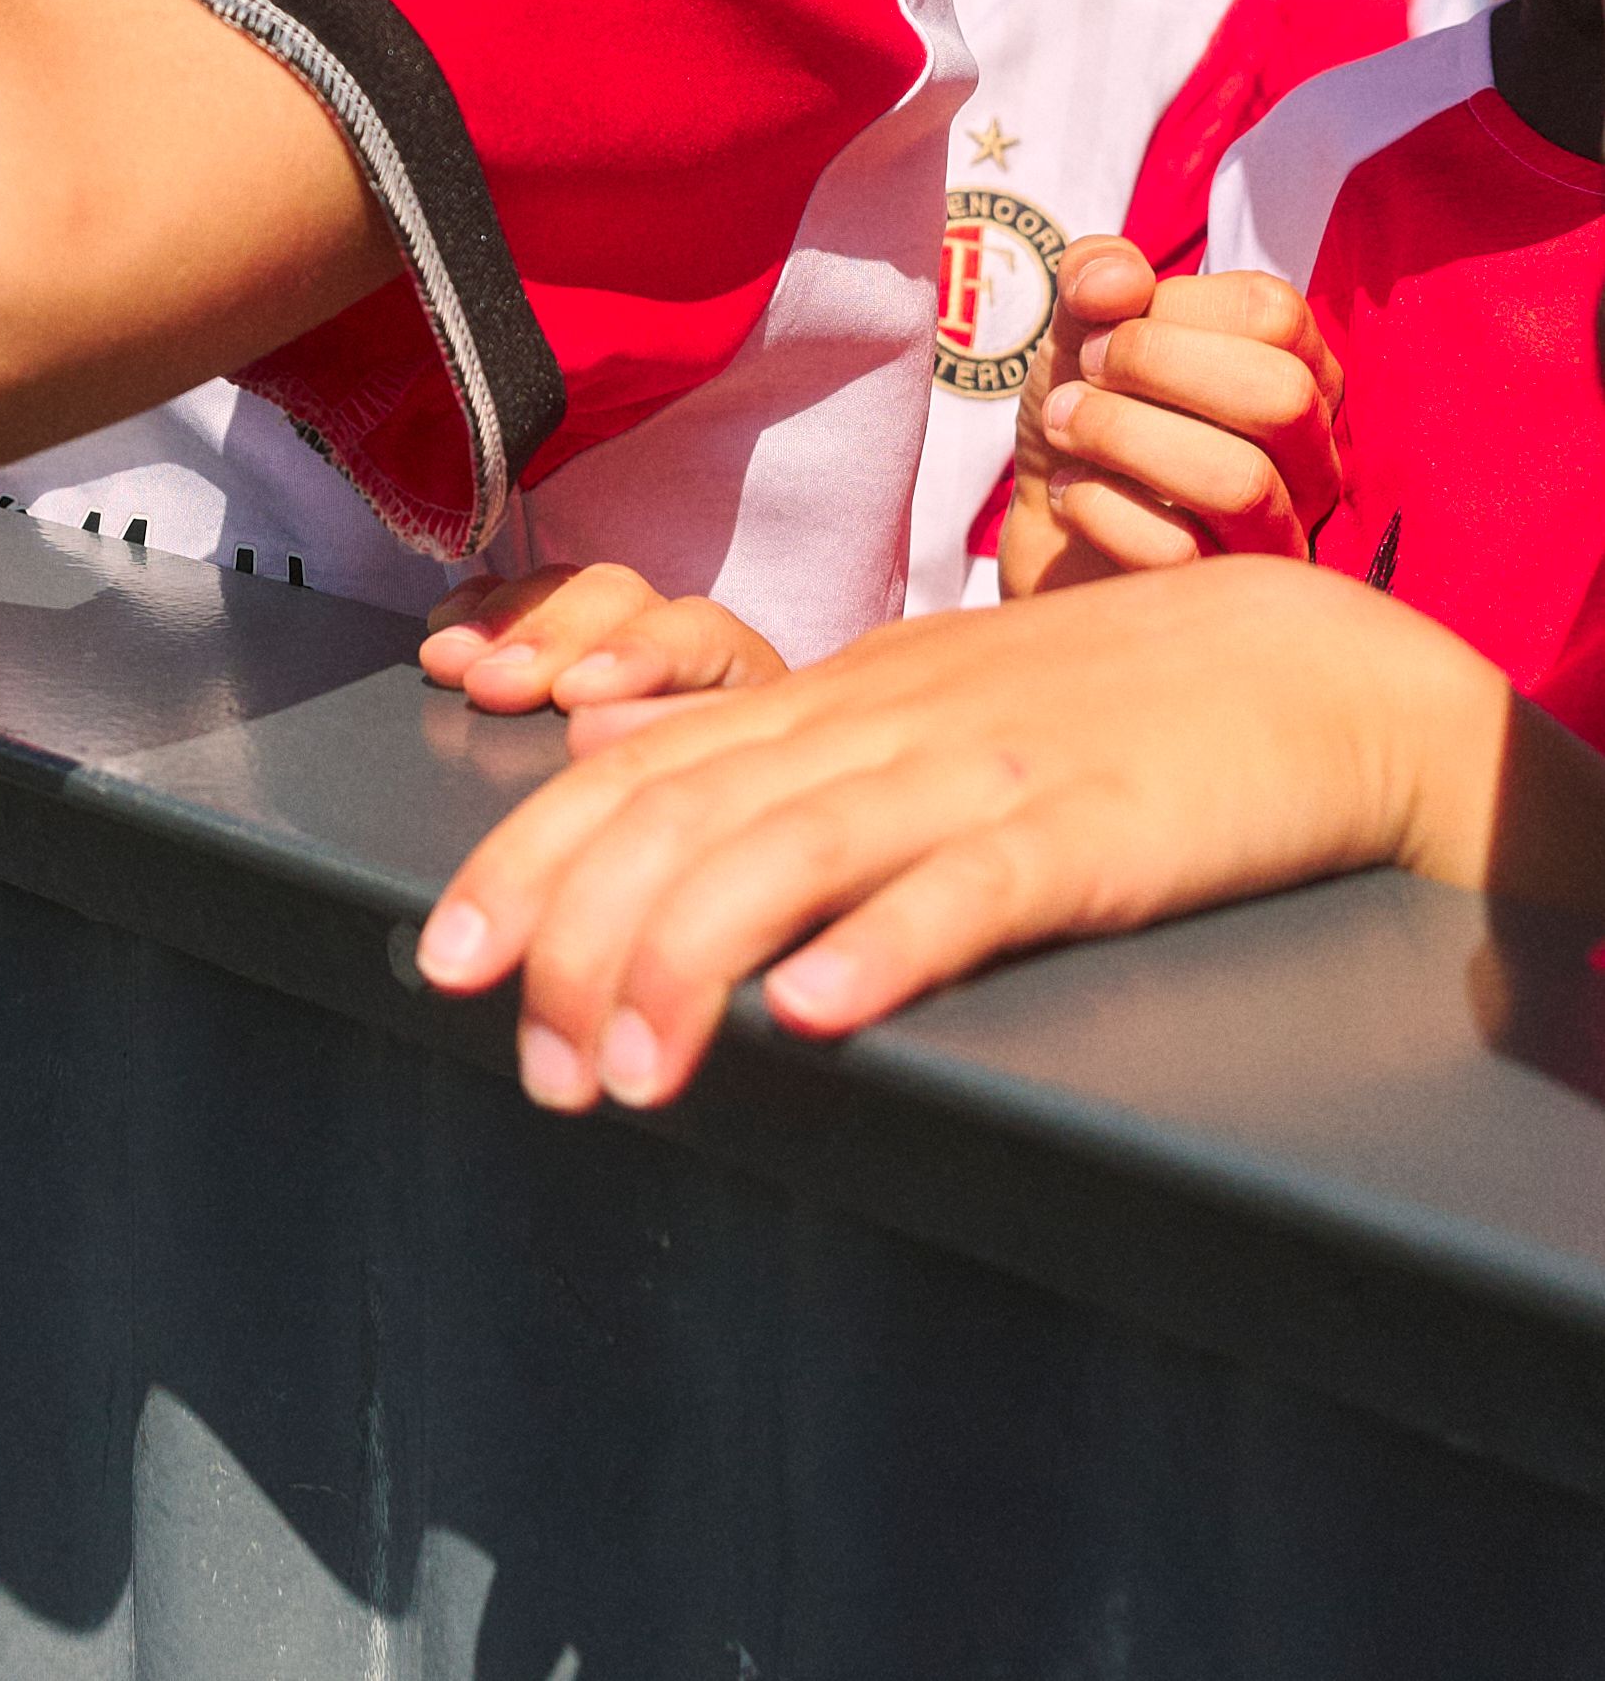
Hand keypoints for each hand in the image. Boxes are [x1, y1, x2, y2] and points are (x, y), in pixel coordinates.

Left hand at [409, 560, 1518, 1110]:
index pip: (626, 778)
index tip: (443, 963)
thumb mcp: (898, 701)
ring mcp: (978, 774)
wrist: (1300, 669)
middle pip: (678, 820)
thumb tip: (600, 748)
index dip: (524, 864)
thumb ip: (755, 736)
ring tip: (628, 1075)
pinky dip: (883, 945)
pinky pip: (971, 888)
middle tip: (534, 1065)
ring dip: (693, 964)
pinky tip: (816, 1014)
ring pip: (793, 850)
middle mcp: (872, 729)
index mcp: (820, 707)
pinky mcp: (1092, 832)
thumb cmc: (1089, 699)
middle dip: (580, 941)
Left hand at [997, 235, 1344, 587]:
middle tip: (1080, 375)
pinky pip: (1180, 553)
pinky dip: (1102, 508)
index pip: (1276, 314)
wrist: (1050, 529)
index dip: (1173, 307)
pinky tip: (1070, 494)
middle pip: (1280, 396)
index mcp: (1298, 377)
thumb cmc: (1091, 417)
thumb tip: (1116, 278)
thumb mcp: (1083, 331)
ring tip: (1062, 426)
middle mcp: (1312, 462)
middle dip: (1152, 364)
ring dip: (1121, 435)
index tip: (1098, 328)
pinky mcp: (1220, 599)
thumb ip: (1097, 278)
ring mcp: (1278, 538)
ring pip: (1240, 482)